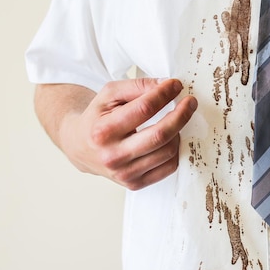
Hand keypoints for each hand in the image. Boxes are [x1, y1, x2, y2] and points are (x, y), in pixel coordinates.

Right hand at [59, 78, 197, 189]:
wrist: (80, 146)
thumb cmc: (98, 117)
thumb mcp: (110, 94)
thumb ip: (137, 86)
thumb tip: (166, 85)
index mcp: (103, 131)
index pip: (144, 109)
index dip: (164, 94)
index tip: (176, 85)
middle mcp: (112, 156)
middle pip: (161, 135)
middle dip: (182, 114)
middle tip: (190, 102)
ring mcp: (124, 174)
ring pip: (168, 151)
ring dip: (178, 131)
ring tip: (175, 119)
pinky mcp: (134, 184)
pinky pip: (169, 167)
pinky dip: (175, 149)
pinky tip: (170, 138)